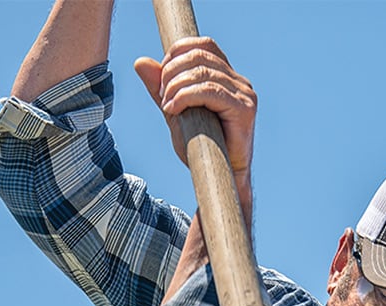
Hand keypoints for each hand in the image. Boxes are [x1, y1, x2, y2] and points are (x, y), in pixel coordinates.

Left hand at [134, 36, 256, 186]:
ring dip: (175, 87)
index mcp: (227, 77)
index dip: (177, 52)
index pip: (204, 45)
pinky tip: (174, 110)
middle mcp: (239, 82)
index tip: (161, 77)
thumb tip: (141, 61)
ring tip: (167, 106)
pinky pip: (209, 90)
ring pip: (201, 72)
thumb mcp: (175, 113)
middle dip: (171, 71)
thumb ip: (161, 89)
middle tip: (161, 95)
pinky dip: (185, 96)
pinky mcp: (244, 109)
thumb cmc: (202, 148)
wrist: (223, 178)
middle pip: (199, 55)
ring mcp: (244, 94)